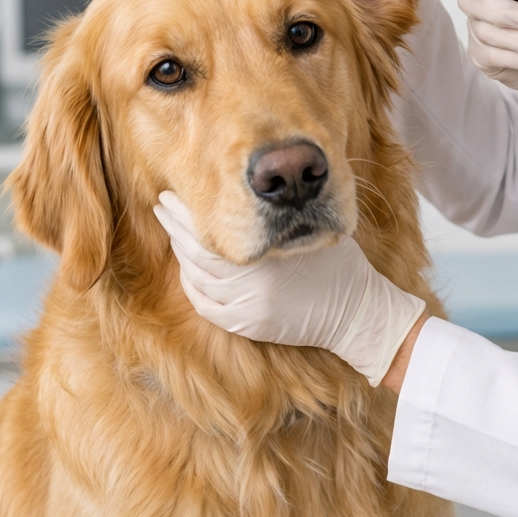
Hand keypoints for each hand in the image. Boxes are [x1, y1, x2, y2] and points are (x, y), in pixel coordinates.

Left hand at [153, 192, 424, 386]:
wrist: (353, 312)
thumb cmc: (336, 264)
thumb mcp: (310, 231)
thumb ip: (277, 217)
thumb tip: (246, 191)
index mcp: (264, 259)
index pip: (208, 235)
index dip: (186, 214)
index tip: (173, 194)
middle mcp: (249, 287)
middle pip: (195, 255)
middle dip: (176, 228)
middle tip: (164, 205)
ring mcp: (245, 310)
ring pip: (196, 279)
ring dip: (182, 254)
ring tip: (175, 231)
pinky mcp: (246, 326)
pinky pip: (205, 305)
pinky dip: (193, 284)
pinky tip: (190, 268)